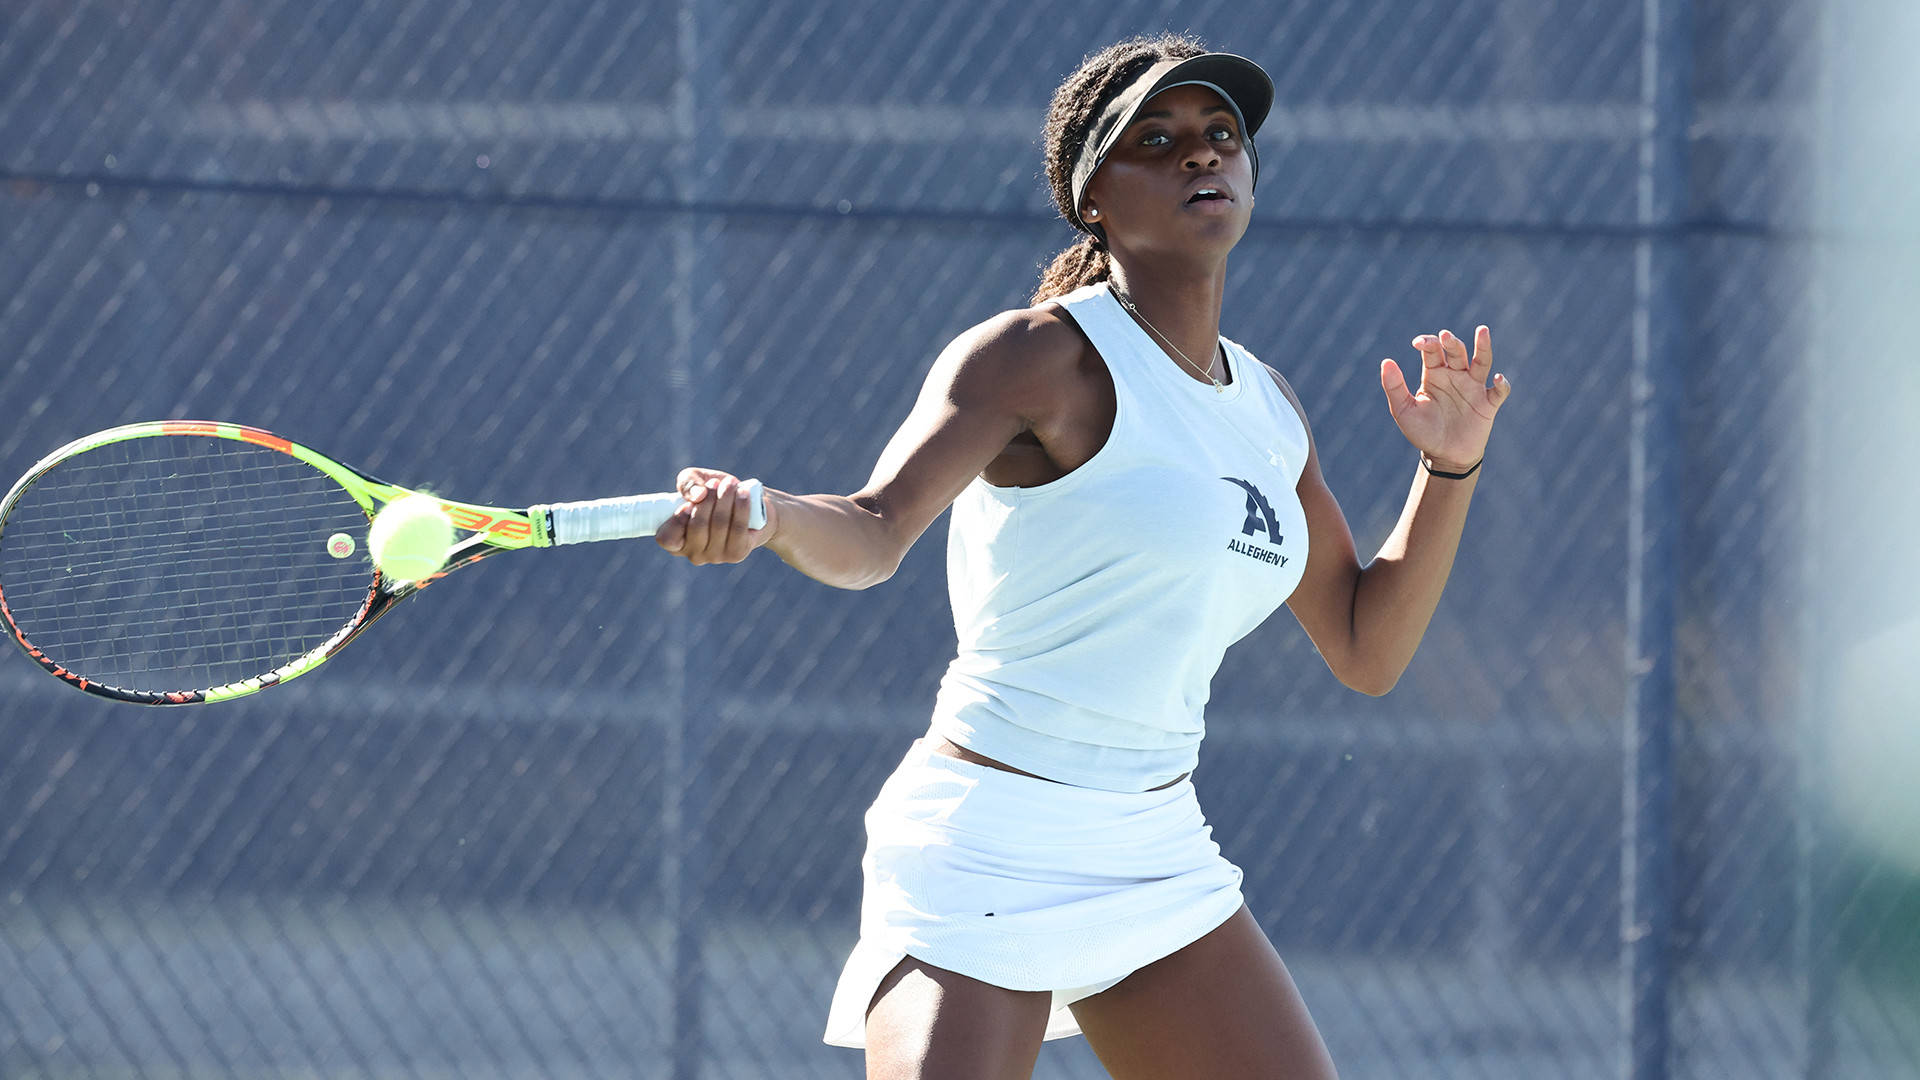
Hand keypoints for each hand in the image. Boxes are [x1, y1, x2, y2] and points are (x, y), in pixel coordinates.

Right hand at [655, 467, 776, 564]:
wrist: (749, 505)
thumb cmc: (714, 494)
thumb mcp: (696, 481)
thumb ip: (688, 483)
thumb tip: (697, 495)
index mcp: (675, 540)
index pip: (666, 539)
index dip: (677, 520)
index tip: (689, 503)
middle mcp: (693, 553)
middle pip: (697, 527)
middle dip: (708, 500)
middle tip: (715, 483)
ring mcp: (715, 556)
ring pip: (719, 525)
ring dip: (725, 499)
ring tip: (730, 483)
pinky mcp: (736, 554)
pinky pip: (738, 529)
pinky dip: (741, 507)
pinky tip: (743, 494)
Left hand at [1380, 326, 1510, 472]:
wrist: (1443, 457)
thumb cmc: (1423, 432)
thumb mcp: (1404, 410)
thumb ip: (1394, 387)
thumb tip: (1386, 361)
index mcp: (1434, 374)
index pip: (1433, 351)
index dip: (1428, 343)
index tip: (1419, 343)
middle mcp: (1455, 376)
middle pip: (1457, 352)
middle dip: (1451, 342)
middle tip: (1445, 336)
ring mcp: (1473, 388)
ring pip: (1481, 362)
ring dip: (1483, 347)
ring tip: (1482, 331)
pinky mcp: (1488, 404)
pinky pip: (1498, 392)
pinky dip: (1501, 384)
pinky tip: (1497, 379)